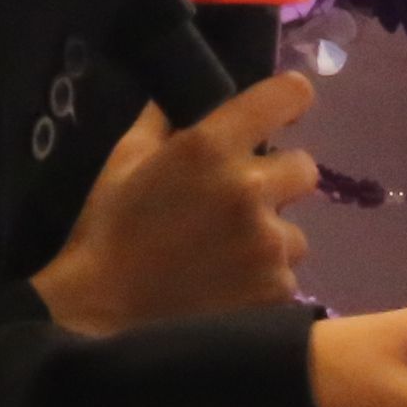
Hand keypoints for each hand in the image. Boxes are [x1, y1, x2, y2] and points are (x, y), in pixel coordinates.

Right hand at [32, 73, 317, 337]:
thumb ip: (164, 119)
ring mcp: (267, 243)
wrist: (101, 314)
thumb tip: (188, 93)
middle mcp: (249, 188)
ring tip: (228, 256)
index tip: (281, 112)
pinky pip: (286, 275)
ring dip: (270, 238)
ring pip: (295, 231)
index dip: (289, 100)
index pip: (286, 95)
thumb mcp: (126, 159)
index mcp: (210, 146)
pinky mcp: (276, 290)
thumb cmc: (109, 230)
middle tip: (244, 200)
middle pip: (305, 168)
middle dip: (280, 179)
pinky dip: (264, 280)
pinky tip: (228, 287)